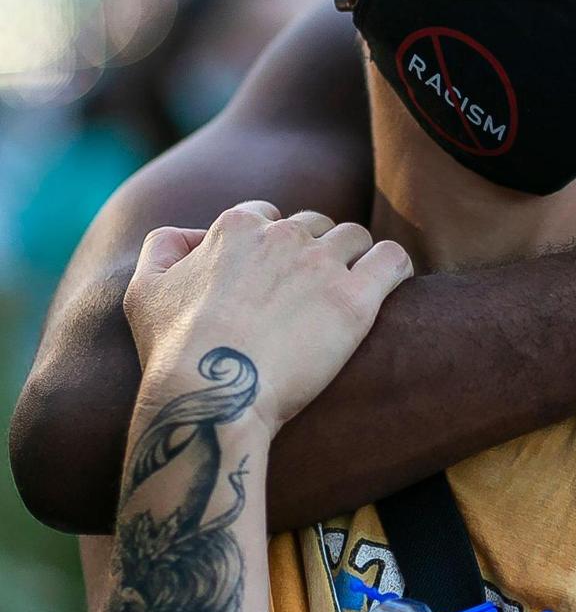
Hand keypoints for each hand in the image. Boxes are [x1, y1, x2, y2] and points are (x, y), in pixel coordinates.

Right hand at [124, 202, 412, 431]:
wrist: (212, 396)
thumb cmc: (174, 352)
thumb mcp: (144, 290)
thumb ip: (164, 247)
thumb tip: (191, 236)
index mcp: (235, 226)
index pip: (267, 215)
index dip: (272, 246)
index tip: (275, 279)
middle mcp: (282, 235)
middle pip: (314, 224)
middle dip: (314, 251)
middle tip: (310, 294)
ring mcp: (321, 264)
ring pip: (354, 237)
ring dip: (353, 258)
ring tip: (347, 293)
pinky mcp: (355, 300)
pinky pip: (393, 260)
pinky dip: (394, 268)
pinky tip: (388, 287)